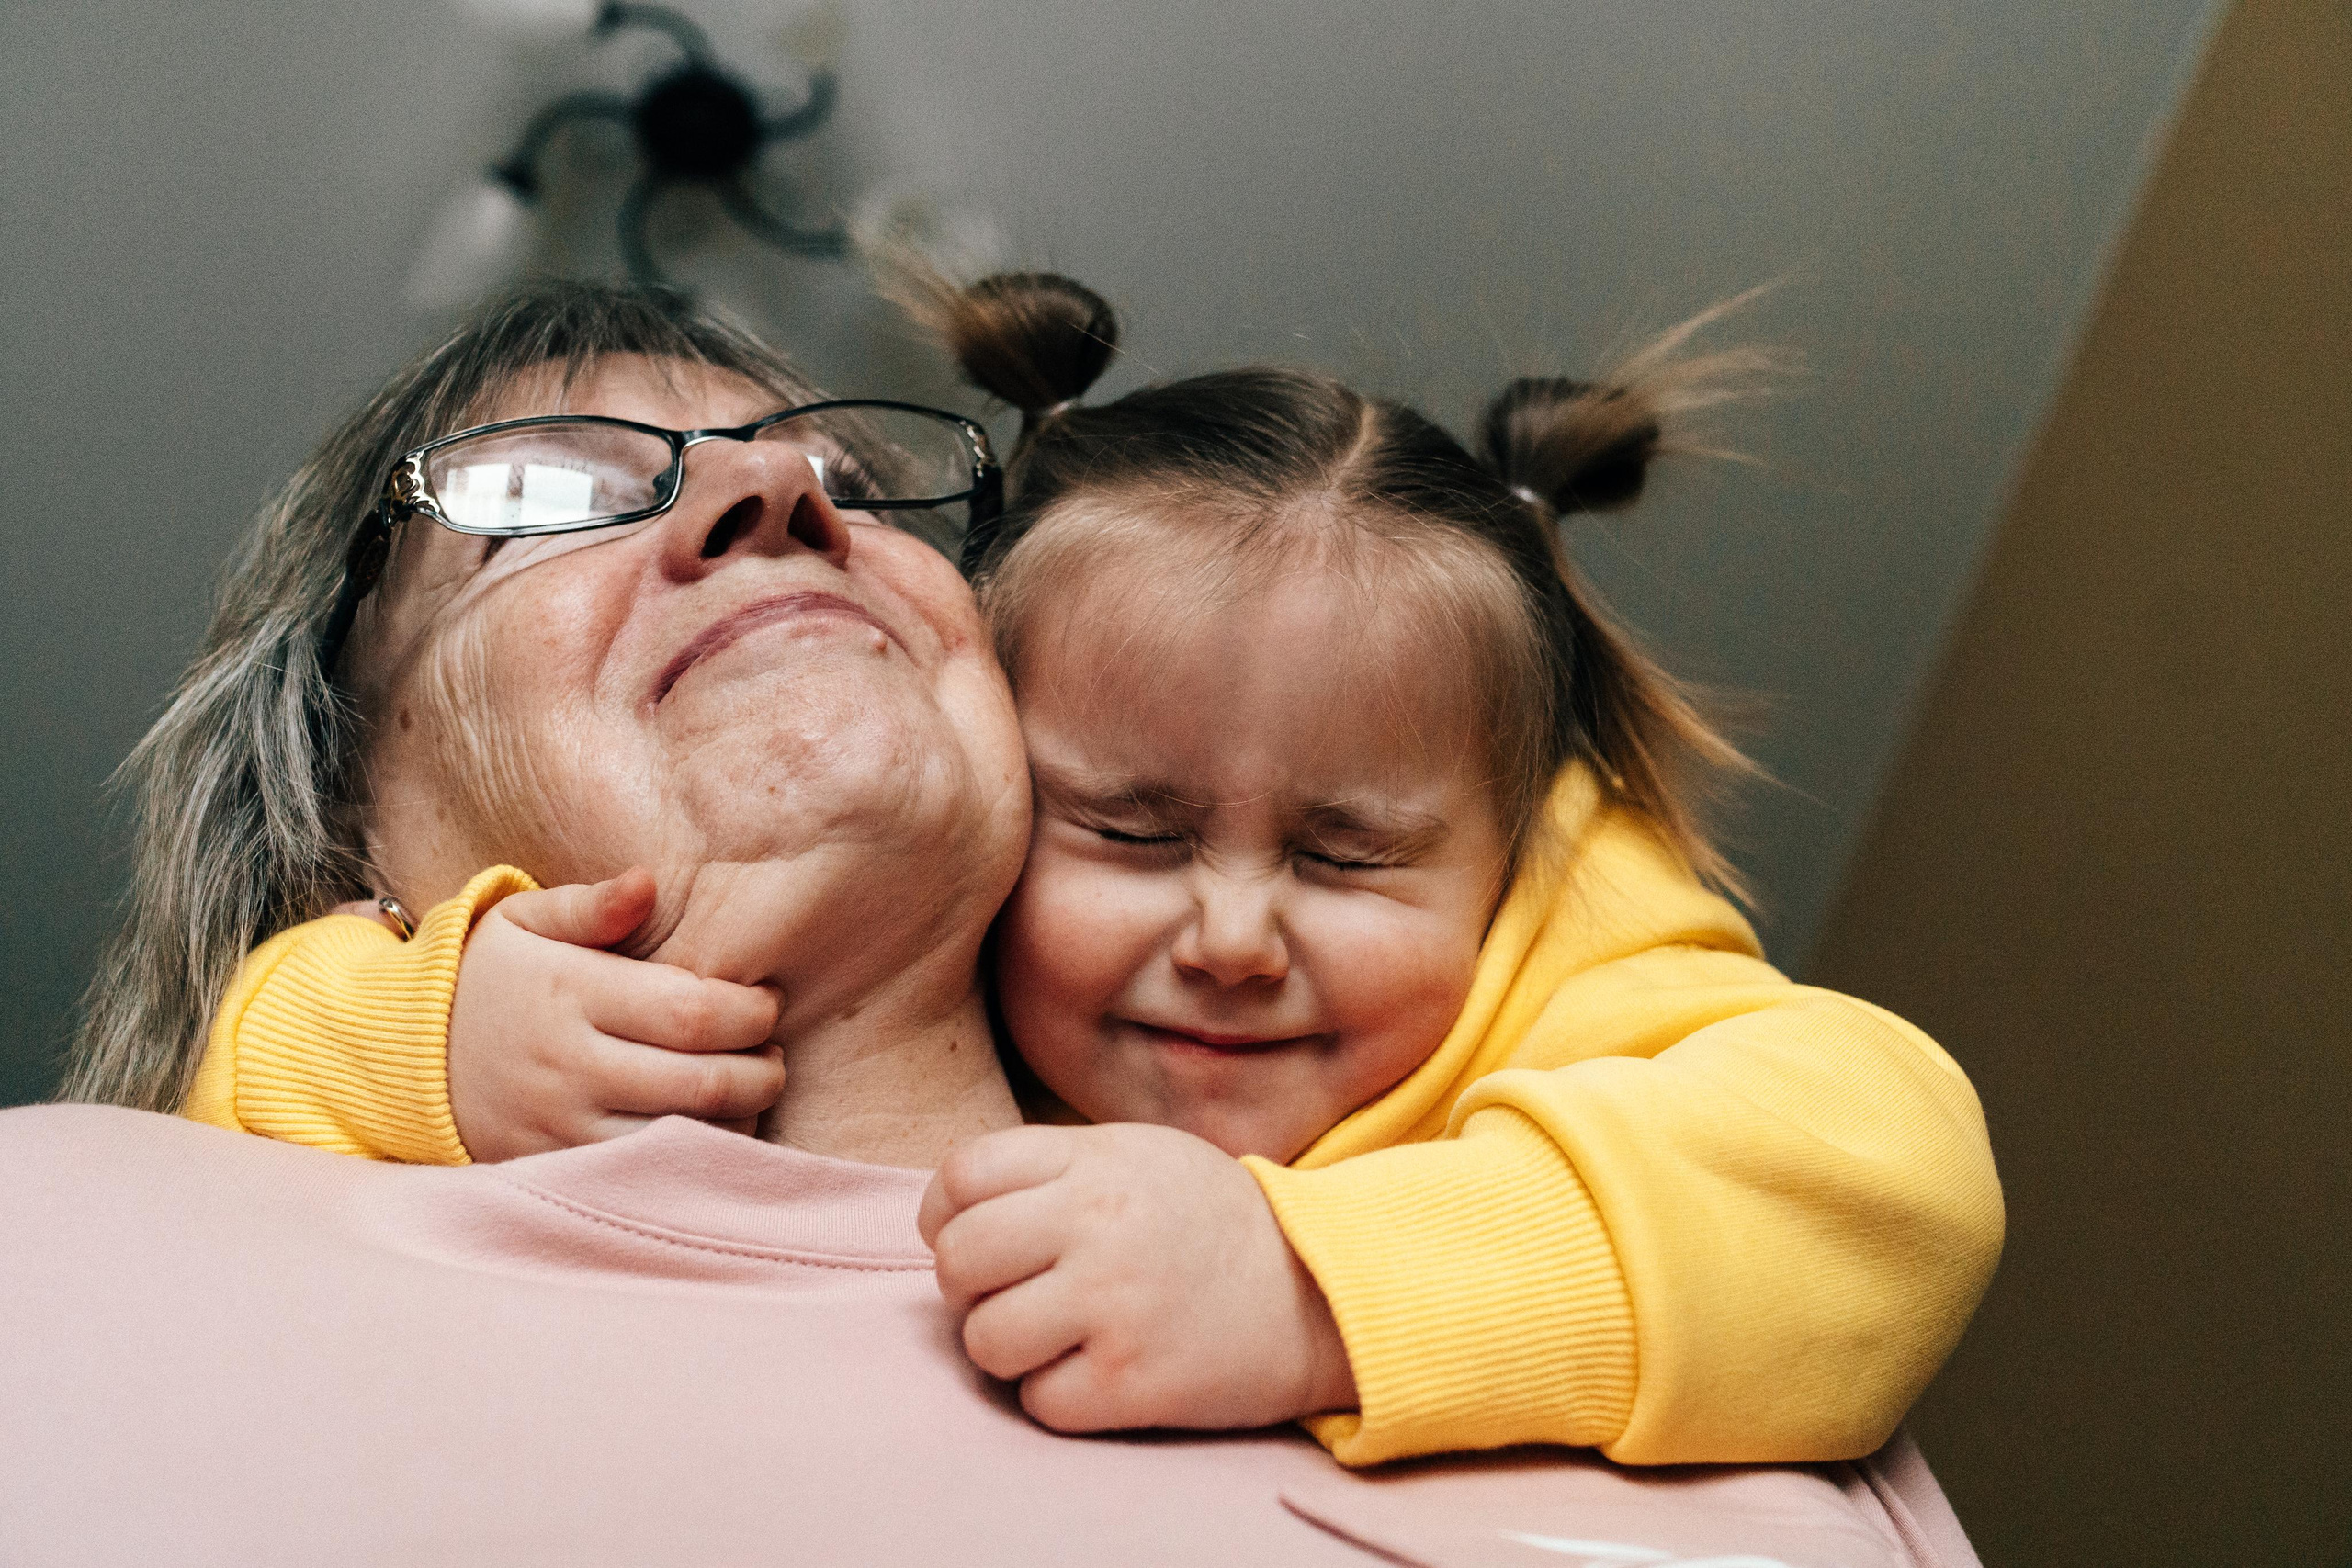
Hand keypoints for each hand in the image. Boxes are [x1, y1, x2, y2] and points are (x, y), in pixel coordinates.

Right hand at [444, 870, 785, 1160]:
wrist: (401, 1058)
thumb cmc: (486, 976)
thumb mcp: (522, 921)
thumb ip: (591, 906)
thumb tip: (647, 882)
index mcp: (570, 993)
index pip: (693, 1012)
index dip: (751, 1012)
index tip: (765, 1003)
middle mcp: (567, 1065)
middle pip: (702, 1083)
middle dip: (762, 1071)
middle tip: (773, 1053)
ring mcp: (559, 1126)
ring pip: (681, 1139)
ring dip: (736, 1120)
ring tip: (747, 1089)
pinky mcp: (552, 1168)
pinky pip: (643, 1176)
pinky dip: (691, 1157)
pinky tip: (707, 1130)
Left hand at [917, 1122, 1357, 1432]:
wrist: (1318, 1290)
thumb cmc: (1209, 1221)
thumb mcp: (1136, 1154)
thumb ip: (1050, 1167)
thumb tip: (951, 1208)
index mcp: (1094, 1162)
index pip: (961, 1177)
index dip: (945, 1214)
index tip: (974, 1235)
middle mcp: (1097, 1225)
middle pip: (958, 1260)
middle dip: (968, 1286)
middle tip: (1012, 1291)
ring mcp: (1114, 1305)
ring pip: (984, 1339)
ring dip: (1008, 1346)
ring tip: (1057, 1333)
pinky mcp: (1132, 1382)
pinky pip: (1038, 1401)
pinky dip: (1056, 1395)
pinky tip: (1098, 1370)